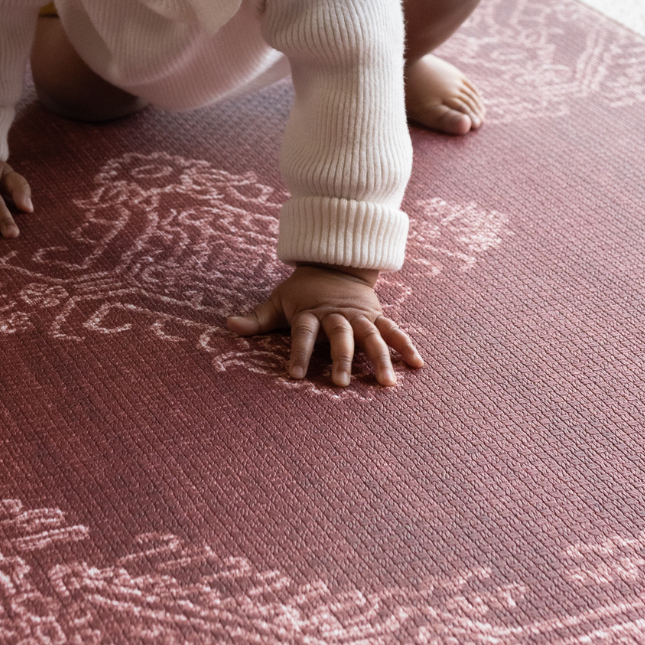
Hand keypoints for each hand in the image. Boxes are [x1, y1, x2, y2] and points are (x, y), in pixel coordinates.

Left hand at [226, 264, 423, 387]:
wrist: (335, 260)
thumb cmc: (303, 289)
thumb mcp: (278, 300)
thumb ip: (256, 318)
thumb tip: (227, 325)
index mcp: (310, 312)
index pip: (302, 334)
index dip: (298, 353)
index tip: (294, 376)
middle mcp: (336, 315)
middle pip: (340, 336)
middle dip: (341, 358)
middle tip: (340, 383)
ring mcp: (359, 315)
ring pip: (371, 336)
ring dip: (379, 359)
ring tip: (386, 384)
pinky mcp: (376, 314)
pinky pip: (393, 330)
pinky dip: (406, 346)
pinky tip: (417, 365)